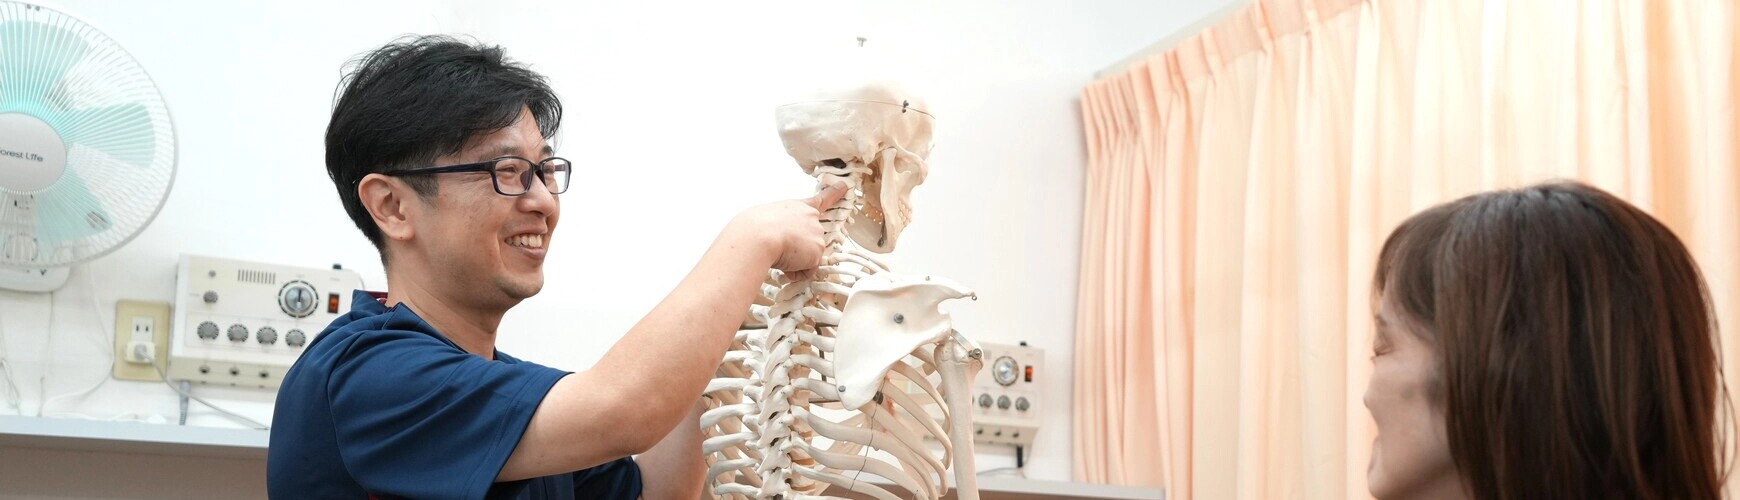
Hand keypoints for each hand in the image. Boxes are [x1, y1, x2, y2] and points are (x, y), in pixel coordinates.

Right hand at [726, 183, 847, 279]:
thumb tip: (778, 243)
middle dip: (797, 250)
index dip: (834, 193)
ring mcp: (817, 235)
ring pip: (807, 258)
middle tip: (780, 247)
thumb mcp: (767, 218)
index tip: (844, 186)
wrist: (758, 235)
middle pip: (810, 241)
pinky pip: (806, 271)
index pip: (821, 199)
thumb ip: (780, 227)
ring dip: (794, 262)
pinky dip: (795, 273)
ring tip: (779, 252)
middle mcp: (812, 218)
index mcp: (798, 207)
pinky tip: (785, 264)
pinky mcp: (817, 253)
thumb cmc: (755, 226)